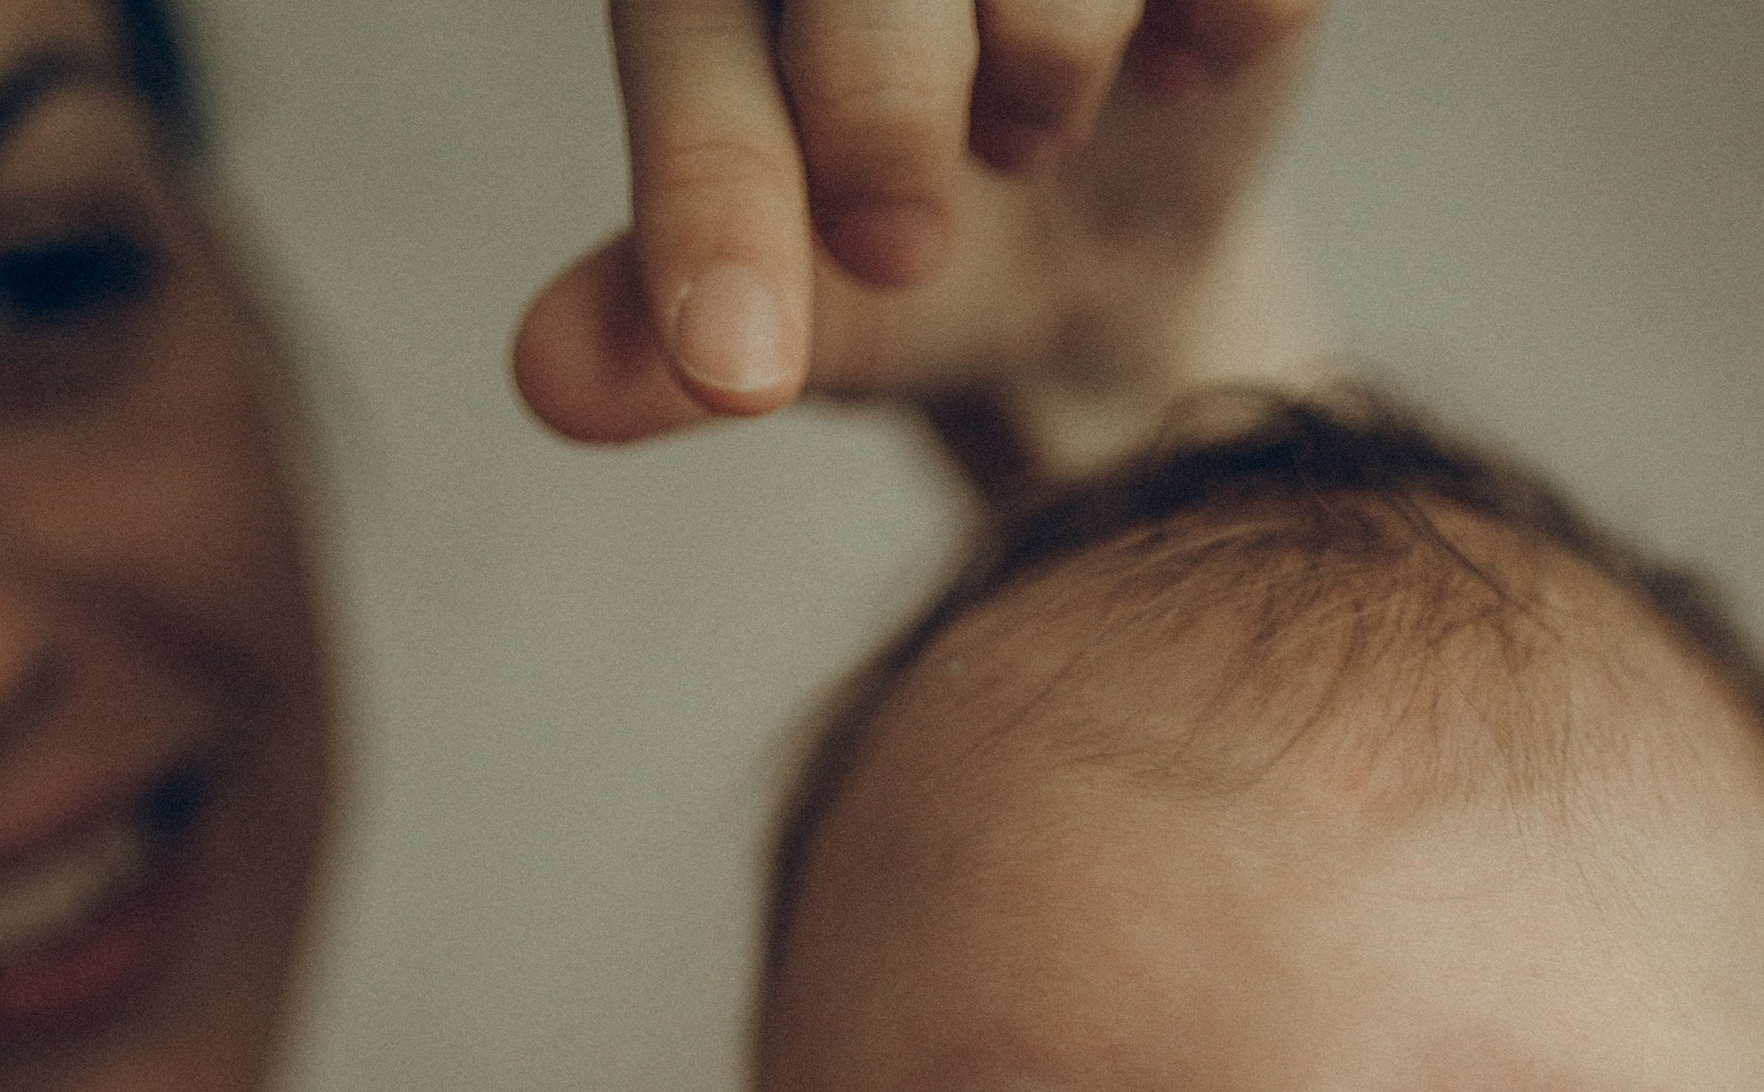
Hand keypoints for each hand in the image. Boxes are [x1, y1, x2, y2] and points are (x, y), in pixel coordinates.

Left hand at [515, 0, 1327, 481]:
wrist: (1096, 259)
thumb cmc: (909, 254)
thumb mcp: (789, 308)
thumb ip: (663, 329)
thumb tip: (550, 383)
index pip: (689, 23)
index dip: (708, 189)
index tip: (739, 373)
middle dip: (878, 102)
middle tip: (899, 238)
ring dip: (1043, 64)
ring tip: (1028, 129)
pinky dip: (1213, 25)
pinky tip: (1181, 64)